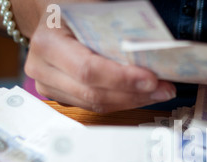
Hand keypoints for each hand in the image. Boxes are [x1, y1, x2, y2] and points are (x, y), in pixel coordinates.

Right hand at [24, 19, 175, 112]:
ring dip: (133, 101)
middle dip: (134, 94)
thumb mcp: (90, 9)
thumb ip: (117, 28)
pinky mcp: (64, 97)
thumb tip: (155, 46)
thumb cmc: (71, 9)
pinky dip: (123, 101)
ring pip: (97, 105)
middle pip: (94, 94)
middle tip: (163, 89)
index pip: (88, 71)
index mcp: (48, 43)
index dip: (122, 79)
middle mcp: (43, 69)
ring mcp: (50, 87)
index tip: (151, 80)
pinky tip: (142, 95)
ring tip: (159, 93)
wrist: (53, 18)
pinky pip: (96, 106)